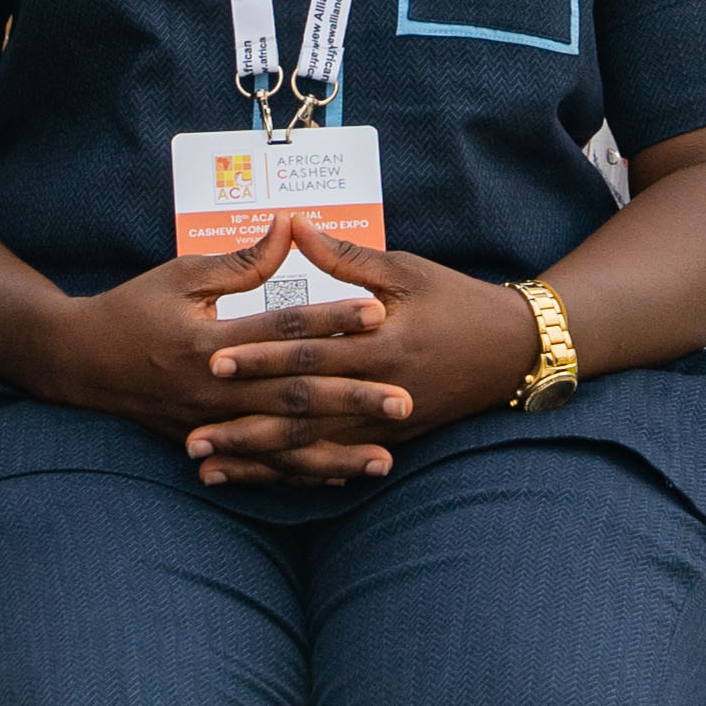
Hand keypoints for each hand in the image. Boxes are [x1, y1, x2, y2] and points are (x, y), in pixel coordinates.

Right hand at [36, 223, 403, 487]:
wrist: (79, 363)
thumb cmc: (132, 309)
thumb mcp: (181, 275)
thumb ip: (241, 260)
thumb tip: (290, 226)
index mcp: (208, 342)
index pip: (283, 330)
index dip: (332, 320)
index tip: (379, 313)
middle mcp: (213, 390)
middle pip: (295, 396)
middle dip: (352, 399)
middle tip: (403, 398)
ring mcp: (209, 425)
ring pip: (283, 443)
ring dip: (336, 451)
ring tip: (386, 457)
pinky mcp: (207, 445)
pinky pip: (260, 466)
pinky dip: (300, 472)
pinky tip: (339, 475)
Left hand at [180, 231, 546, 489]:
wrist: (513, 350)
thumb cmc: (456, 301)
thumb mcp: (405, 270)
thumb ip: (346, 256)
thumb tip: (293, 224)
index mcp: (380, 343)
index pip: (307, 352)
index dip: (258, 357)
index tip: (212, 359)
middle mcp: (380, 391)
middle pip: (300, 413)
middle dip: (245, 426)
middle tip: (192, 436)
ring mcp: (386, 424)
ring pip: (313, 449)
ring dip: (260, 461)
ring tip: (211, 469)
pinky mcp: (391, 439)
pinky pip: (337, 462)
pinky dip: (297, 473)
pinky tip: (264, 480)